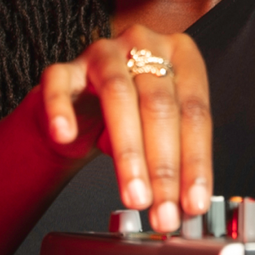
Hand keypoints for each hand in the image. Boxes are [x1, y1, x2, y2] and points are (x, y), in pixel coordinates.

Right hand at [36, 26, 211, 232]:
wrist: (79, 107)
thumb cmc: (132, 116)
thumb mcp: (163, 132)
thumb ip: (178, 160)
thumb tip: (187, 205)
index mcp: (182, 55)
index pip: (195, 113)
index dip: (195, 163)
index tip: (193, 202)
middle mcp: (145, 44)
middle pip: (160, 107)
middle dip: (163, 168)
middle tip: (163, 210)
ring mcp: (102, 52)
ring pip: (118, 96)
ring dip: (129, 154)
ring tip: (135, 195)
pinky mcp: (63, 67)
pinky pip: (59, 85)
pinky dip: (61, 112)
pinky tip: (66, 136)